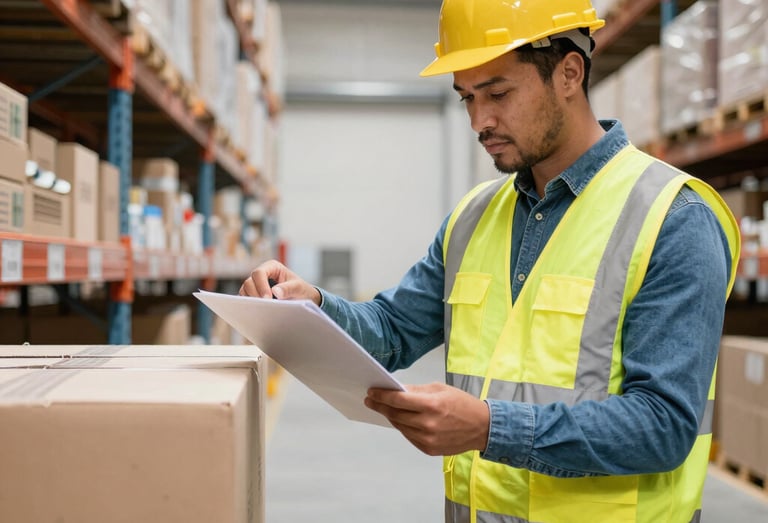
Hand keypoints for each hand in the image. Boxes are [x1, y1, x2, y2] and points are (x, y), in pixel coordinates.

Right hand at [239, 260, 321, 303]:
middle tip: (264, 307)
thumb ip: (289, 288)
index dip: (261, 286)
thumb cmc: (301, 290)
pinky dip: (250, 306)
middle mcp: (261, 275)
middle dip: (255, 295)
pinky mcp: (253, 296)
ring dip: (251, 301)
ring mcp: (255, 285)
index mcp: (271, 267)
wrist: (302, 299)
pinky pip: (245, 301)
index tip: (268, 299)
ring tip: (262, 310)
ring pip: (244, 291)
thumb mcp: (299, 288)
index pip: (259, 273)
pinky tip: (258, 313)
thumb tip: (275, 292)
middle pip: (249, 282)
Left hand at [365, 382, 489, 455]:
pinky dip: (403, 427)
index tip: (372, 393)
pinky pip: (409, 436)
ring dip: (390, 417)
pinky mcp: (429, 449)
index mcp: (431, 405)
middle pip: (395, 414)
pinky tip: (400, 419)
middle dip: (381, 406)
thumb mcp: (440, 389)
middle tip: (371, 400)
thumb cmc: (462, 403)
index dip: (382, 396)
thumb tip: (396, 390)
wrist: (482, 427)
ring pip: (400, 427)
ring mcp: (428, 439)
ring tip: (385, 409)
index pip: (398, 400)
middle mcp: (428, 424)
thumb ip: (417, 391)